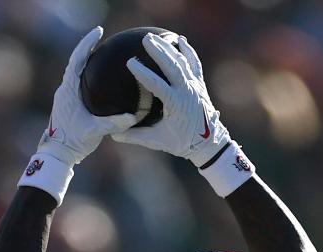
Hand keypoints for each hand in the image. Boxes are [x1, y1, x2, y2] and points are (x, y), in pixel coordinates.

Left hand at [38, 28, 140, 166]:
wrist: (57, 154)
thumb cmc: (72, 142)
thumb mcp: (94, 131)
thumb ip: (113, 123)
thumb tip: (133, 117)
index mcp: (68, 90)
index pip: (77, 60)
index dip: (87, 44)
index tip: (98, 32)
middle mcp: (64, 89)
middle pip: (75, 60)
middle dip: (87, 46)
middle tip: (100, 35)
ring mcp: (65, 95)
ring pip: (74, 69)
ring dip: (85, 58)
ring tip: (99, 50)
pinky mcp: (67, 102)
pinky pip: (76, 80)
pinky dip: (86, 72)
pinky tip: (97, 75)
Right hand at [111, 34, 231, 165]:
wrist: (209, 143)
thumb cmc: (182, 143)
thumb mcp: (157, 141)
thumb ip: (134, 136)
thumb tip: (113, 133)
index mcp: (176, 105)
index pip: (158, 85)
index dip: (143, 73)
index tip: (130, 62)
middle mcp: (187, 92)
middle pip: (172, 66)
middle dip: (159, 51)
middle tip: (145, 39)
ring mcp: (195, 86)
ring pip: (182, 62)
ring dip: (169, 48)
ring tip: (155, 37)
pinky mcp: (200, 84)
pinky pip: (194, 63)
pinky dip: (188, 51)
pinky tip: (180, 40)